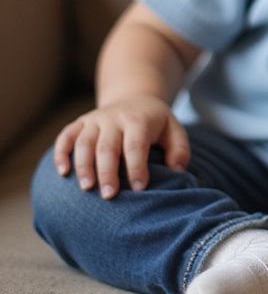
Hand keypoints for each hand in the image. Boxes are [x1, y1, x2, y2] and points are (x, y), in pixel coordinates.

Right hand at [53, 95, 190, 198]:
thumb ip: (180, 149)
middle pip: (108, 146)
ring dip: (83, 166)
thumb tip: (178, 171)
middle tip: (109, 195)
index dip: (137, 167)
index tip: (139, 188)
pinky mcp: (80, 123)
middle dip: (107, 172)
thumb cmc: (155, 122)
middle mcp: (115, 118)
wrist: (134, 97)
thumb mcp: (174, 129)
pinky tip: (63, 172)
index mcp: (139, 120)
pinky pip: (66, 136)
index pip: (136, 145)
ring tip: (86, 188)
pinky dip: (61, 153)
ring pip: (84, 142)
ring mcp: (95, 119)